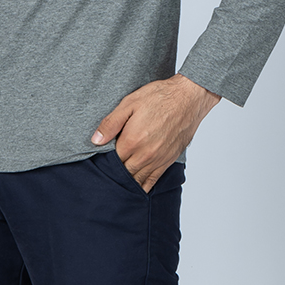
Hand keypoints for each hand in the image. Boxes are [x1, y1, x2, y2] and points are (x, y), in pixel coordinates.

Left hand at [91, 74, 220, 192]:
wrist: (188, 98)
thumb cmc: (159, 97)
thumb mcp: (129, 103)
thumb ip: (111, 123)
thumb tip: (96, 140)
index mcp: (132, 141)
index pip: (112, 160)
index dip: (105, 159)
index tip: (101, 157)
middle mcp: (145, 155)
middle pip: (123, 172)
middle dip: (115, 172)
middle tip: (107, 169)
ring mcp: (158, 160)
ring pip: (137, 179)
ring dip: (127, 181)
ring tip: (118, 180)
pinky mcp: (168, 160)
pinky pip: (153, 180)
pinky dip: (143, 185)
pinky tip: (137, 187)